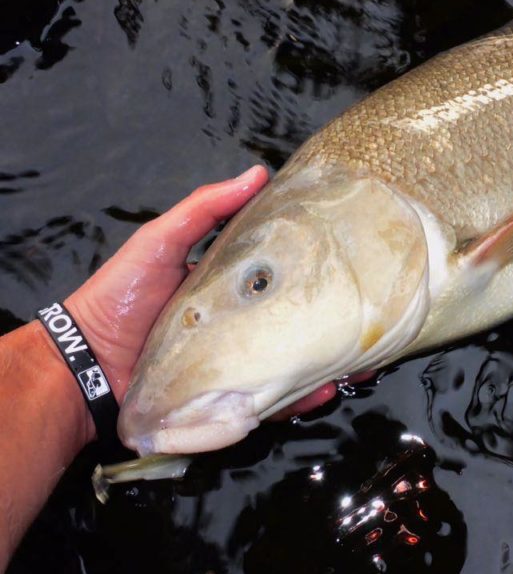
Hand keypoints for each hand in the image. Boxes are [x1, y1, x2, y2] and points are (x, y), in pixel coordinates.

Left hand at [63, 164, 344, 431]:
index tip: (348, 263)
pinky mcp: (232, 399)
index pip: (281, 276)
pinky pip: (273, 400)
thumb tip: (258, 173)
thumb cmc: (121, 296)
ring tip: (359, 360)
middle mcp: (241, 327)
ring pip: (293, 363)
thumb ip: (204, 207)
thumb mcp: (161, 241)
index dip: (314, 272)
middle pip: (296, 324)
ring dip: (326, 363)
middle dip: (332, 324)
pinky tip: (325, 387)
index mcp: (230, 287)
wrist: (86, 364)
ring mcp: (239, 365)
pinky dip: (301, 397)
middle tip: (366, 318)